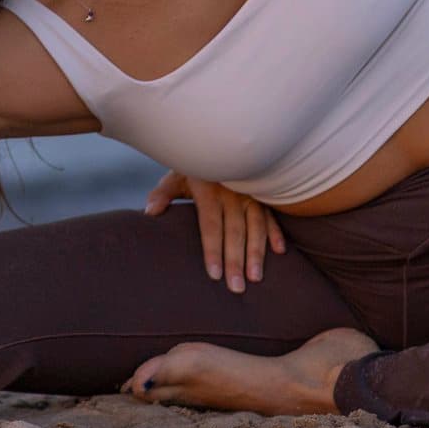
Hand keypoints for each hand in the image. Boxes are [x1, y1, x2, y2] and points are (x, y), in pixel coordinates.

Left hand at [143, 169, 284, 293]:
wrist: (219, 140)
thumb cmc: (194, 164)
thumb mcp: (176, 174)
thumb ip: (163, 194)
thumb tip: (149, 213)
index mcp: (208, 190)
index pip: (211, 226)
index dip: (213, 250)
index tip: (215, 275)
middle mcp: (232, 193)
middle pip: (234, 231)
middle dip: (236, 261)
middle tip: (237, 288)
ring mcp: (250, 193)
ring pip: (256, 226)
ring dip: (257, 252)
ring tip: (255, 277)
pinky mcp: (263, 194)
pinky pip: (271, 215)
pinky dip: (276, 232)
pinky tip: (279, 251)